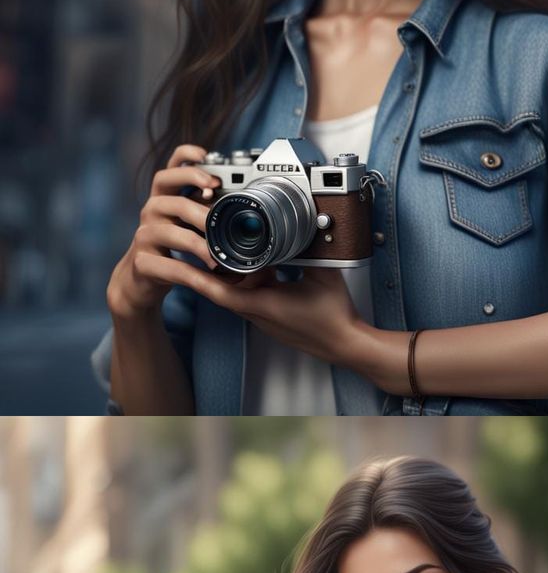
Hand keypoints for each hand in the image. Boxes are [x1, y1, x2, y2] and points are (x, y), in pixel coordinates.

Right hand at [108, 143, 223, 319]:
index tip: (205, 155)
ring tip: (219, 257)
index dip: (184, 157)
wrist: (143, 280)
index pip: (170, 168)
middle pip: (169, 198)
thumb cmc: (174, 249)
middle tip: (219, 217)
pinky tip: (211, 278)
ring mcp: (144, 236)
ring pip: (167, 231)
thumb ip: (210, 212)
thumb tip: (248, 206)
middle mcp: (152, 211)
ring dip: (197, 243)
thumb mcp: (193, 225)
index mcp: (167, 198)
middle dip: (197, 205)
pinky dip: (193, 274)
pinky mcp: (142, 262)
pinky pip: (169, 266)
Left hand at [141, 250, 363, 364]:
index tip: (176, 261)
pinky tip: (260, 271)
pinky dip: (246, 284)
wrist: (347, 345)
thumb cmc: (336, 318)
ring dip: (228, 276)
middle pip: (219, 288)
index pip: (217, 290)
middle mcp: (257, 313)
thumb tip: (304, 227)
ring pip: (233, 293)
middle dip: (206, 269)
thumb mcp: (323, 274)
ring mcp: (262, 318)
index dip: (193, 275)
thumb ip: (309, 248)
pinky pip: (248, 299)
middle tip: (195, 248)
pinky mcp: (270, 320)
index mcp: (263, 303)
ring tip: (225, 255)